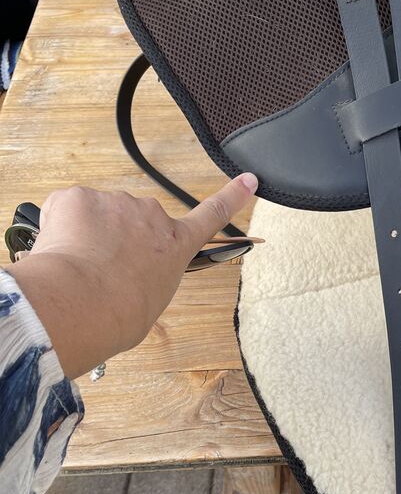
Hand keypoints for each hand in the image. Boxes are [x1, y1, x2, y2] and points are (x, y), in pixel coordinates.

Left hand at [6, 174, 257, 379]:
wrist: (84, 302)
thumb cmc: (118, 313)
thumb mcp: (150, 302)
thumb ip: (147, 277)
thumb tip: (125, 274)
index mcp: (174, 245)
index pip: (211, 215)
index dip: (231, 197)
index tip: (247, 180)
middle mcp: (150, 216)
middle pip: (135, 221)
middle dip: (119, 238)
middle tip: (102, 269)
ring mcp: (115, 202)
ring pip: (98, 215)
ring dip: (88, 234)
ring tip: (80, 266)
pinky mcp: (79, 196)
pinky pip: (68, 208)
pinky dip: (60, 226)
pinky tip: (61, 250)